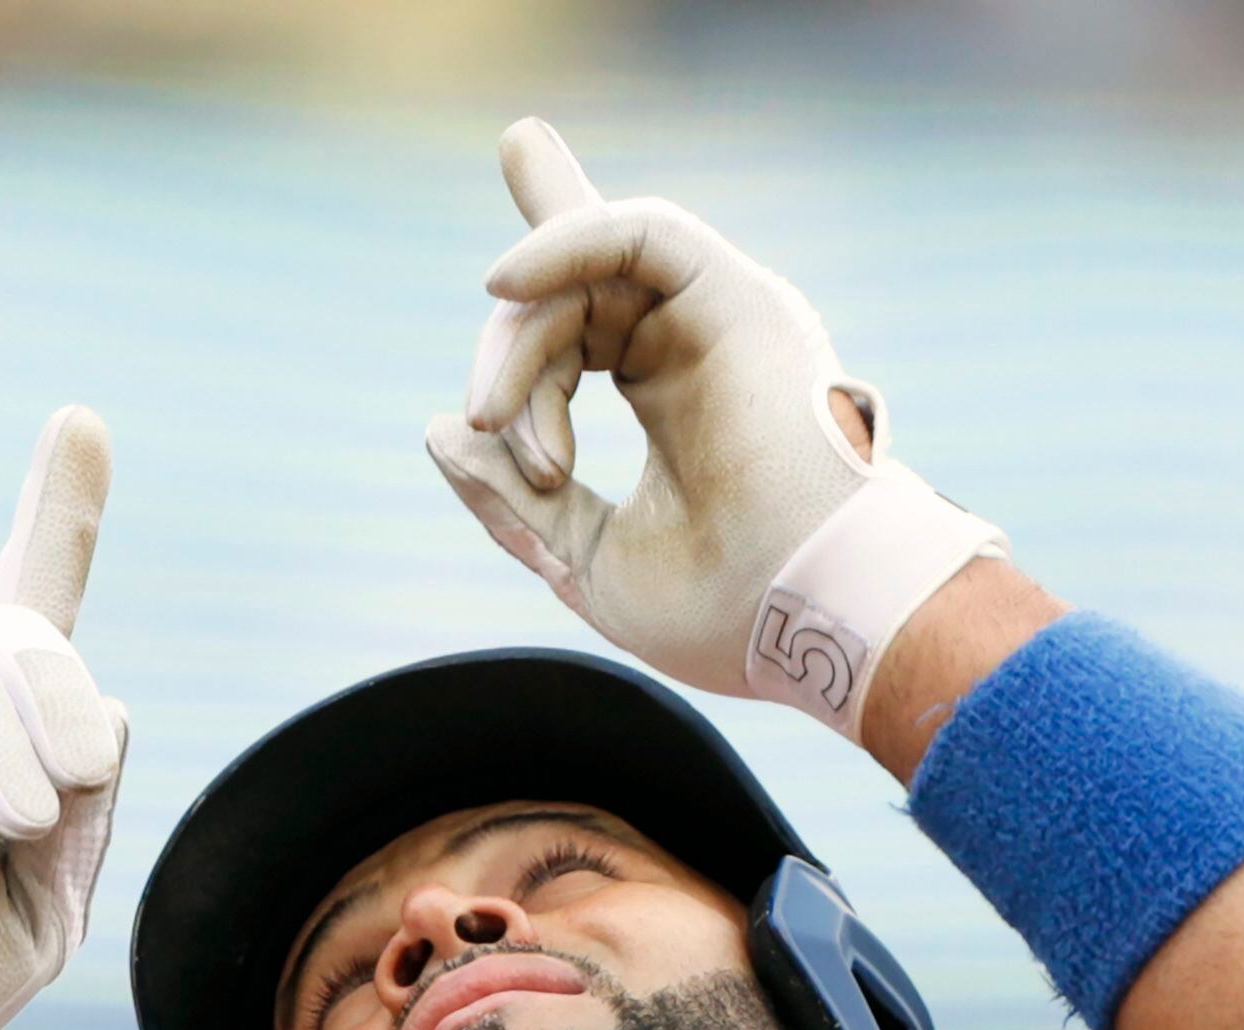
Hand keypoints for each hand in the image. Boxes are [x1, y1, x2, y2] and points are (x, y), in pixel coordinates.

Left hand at [426, 119, 1003, 743]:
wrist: (803, 617)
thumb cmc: (719, 608)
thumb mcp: (582, 555)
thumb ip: (513, 495)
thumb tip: (441, 430)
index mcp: (673, 399)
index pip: (593, 312)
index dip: (544, 270)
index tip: (507, 197)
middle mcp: (694, 347)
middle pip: (573, 293)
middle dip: (507, 350)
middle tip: (482, 425)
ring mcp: (716, 319)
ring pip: (586, 274)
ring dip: (520, 341)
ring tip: (492, 416)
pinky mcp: (734, 296)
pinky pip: (637, 232)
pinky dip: (563, 241)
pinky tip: (504, 285)